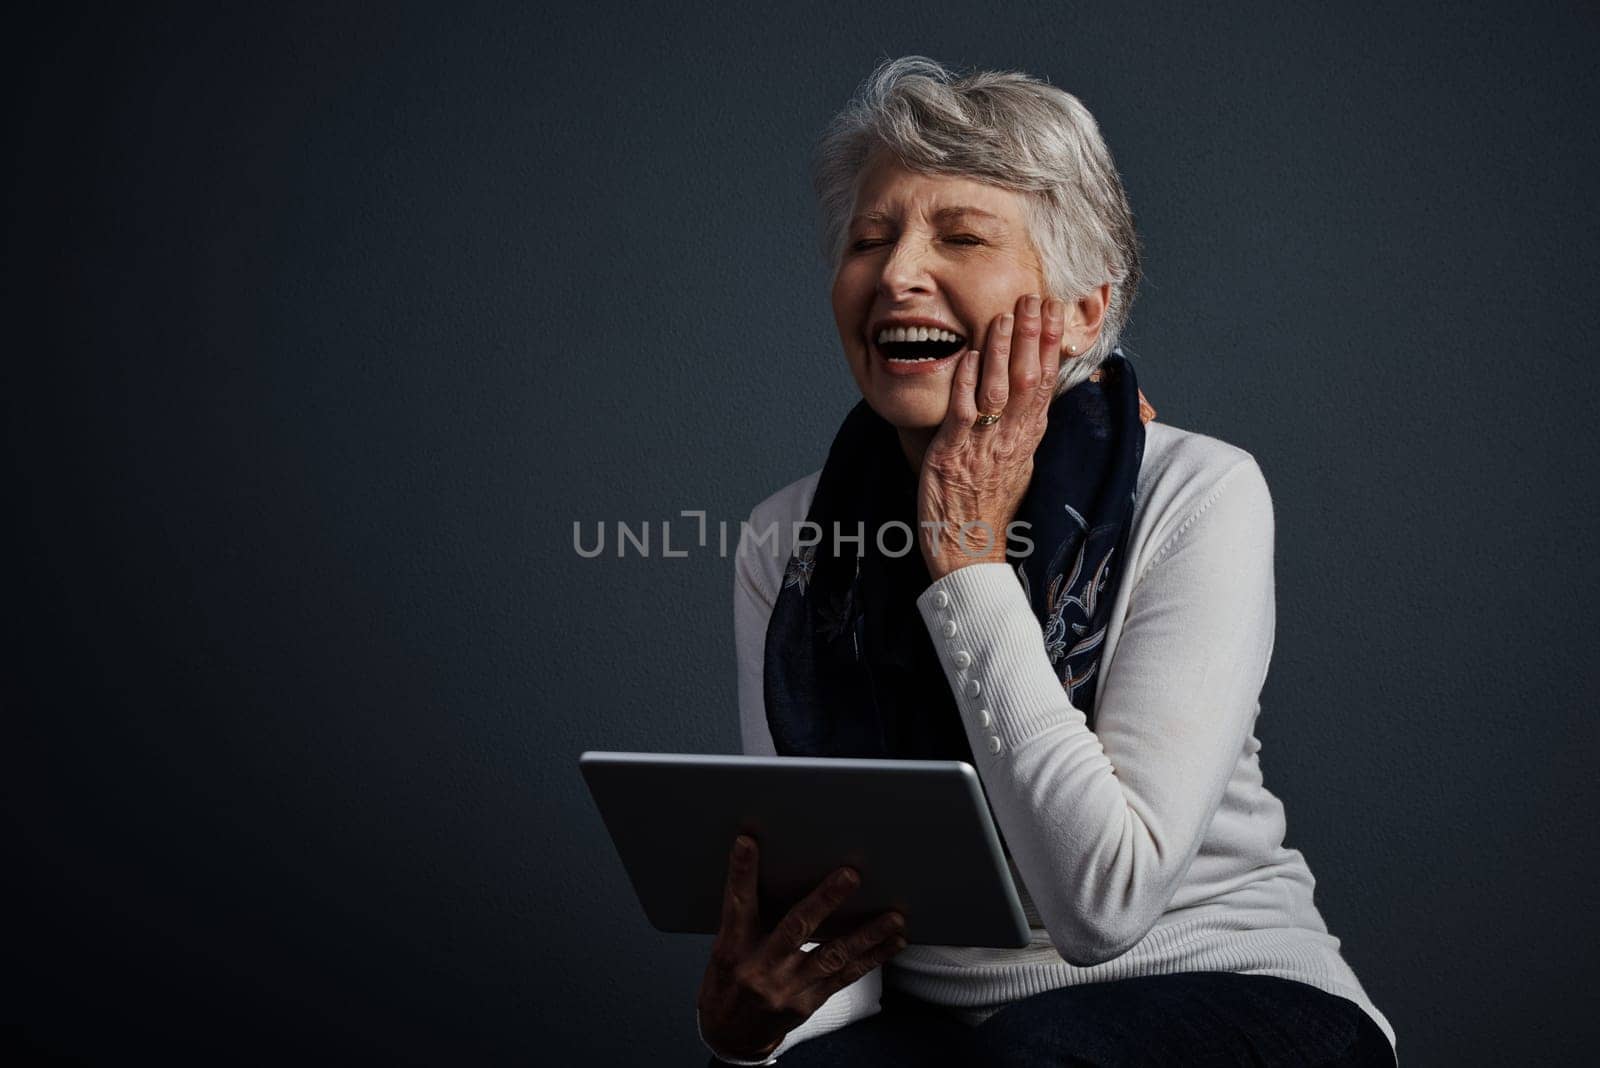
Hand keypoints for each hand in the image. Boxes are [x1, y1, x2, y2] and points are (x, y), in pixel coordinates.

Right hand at [696, 835, 908, 1060]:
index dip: (741, 874)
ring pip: (832, 955)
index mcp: (732, 950)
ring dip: (867, 934)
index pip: (737, 906)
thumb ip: (744, 920)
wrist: (728, 1037)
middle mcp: (760, 969)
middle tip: (849, 875)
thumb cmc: (725, 985)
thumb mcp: (723, 951)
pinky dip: (872, 958)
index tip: (748, 844)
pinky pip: (845, 977)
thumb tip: (775, 876)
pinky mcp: (807, 1003)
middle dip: (825, 900)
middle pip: (796, 928)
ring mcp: (787, 989)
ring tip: (894, 916)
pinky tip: (893, 942)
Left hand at [917, 293, 1064, 581]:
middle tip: (1034, 298)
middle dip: (1032, 336)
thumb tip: (1027, 402)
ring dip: (1001, 349)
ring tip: (1004, 315)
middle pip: (1028, 378)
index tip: (1054, 311)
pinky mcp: (953, 456)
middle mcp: (1011, 440)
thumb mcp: (1016, 465)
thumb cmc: (988, 510)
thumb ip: (1020, 430)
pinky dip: (967, 381)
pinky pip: (963, 412)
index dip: (1050, 345)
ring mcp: (983, 447)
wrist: (968, 553)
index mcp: (1027, 439)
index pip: (1045, 383)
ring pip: (998, 389)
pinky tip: (968, 355)